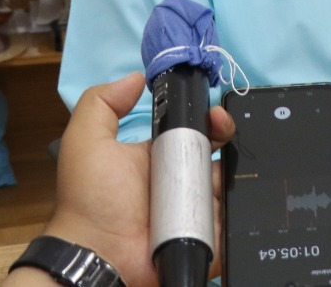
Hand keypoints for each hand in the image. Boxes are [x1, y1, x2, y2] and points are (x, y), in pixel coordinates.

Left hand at [25, 72, 233, 286]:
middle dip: (231, 141)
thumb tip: (137, 76)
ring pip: (232, 185)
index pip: (196, 131)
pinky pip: (235, 219)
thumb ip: (102, 104)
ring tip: (232, 171)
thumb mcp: (86, 142)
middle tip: (226, 136)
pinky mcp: (209, 237)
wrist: (98, 255)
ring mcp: (197, 211)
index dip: (210, 119)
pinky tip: (243, 196)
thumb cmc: (92, 197)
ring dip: (238, 175)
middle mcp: (182, 181)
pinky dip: (243, 209)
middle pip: (222, 156)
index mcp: (161, 157)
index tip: (216, 115)